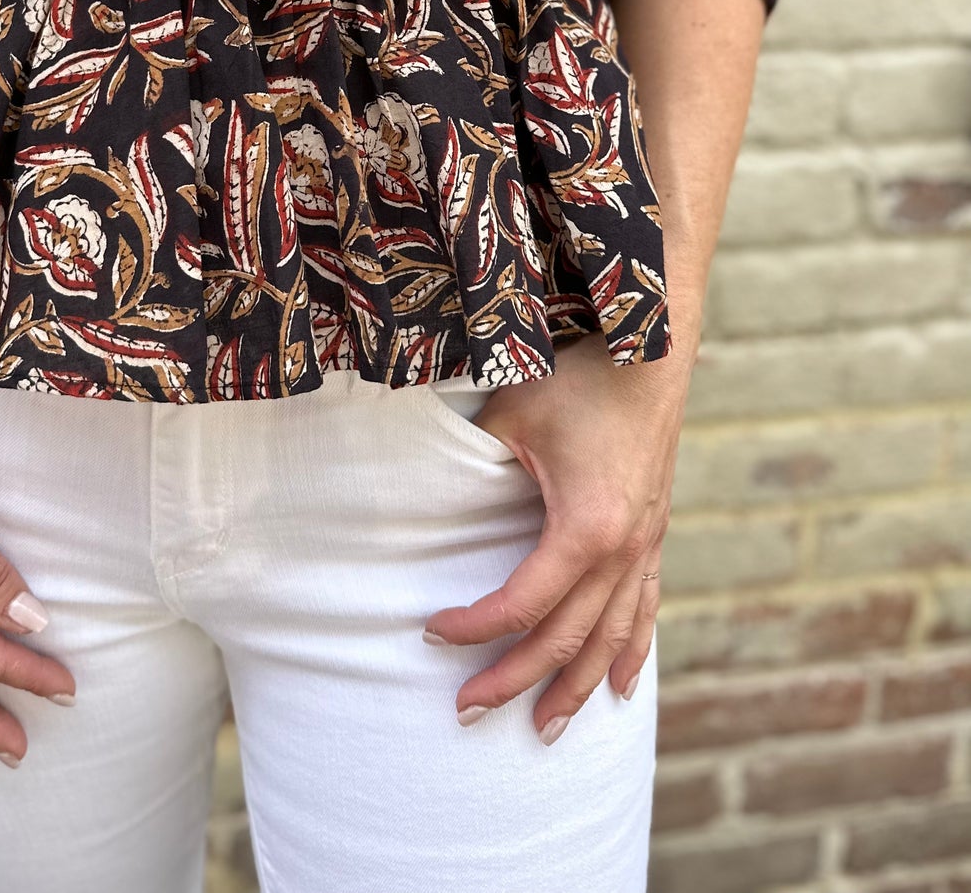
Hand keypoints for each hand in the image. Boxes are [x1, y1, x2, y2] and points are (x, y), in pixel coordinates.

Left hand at [423, 324, 694, 742]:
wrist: (650, 352)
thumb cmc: (577, 379)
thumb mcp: (512, 414)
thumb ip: (472, 460)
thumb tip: (426, 486)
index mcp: (584, 531)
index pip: (521, 605)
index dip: (473, 627)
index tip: (431, 632)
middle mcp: (622, 552)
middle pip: (564, 639)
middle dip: (514, 681)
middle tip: (468, 712)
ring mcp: (645, 548)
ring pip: (610, 639)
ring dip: (577, 689)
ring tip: (544, 730)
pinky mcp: (656, 535)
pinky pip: (646, 611)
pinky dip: (632, 655)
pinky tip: (623, 690)